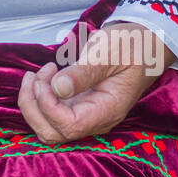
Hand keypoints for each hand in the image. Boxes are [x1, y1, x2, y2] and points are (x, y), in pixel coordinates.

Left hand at [17, 20, 173, 143]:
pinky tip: (43, 77)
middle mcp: (95, 119)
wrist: (144, 42)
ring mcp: (86, 114)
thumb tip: (58, 88)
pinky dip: (38, 99)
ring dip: (32, 103)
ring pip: (48, 127)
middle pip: (52, 134)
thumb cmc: (130, 45)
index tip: (46, 77)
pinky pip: (51, 114)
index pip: (69, 126)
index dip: (48, 106)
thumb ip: (84, 73)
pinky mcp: (78, 106)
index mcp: (107, 110)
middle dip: (33, 107)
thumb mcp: (108, 52)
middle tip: (35, 75)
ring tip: (38, 73)